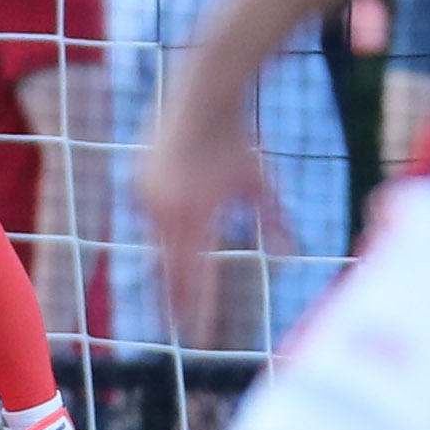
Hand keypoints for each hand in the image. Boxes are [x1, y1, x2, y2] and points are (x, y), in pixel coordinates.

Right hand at [136, 97, 269, 323]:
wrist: (201, 97)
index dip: (193, 306)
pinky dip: (163, 221)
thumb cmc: (237, 141)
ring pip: (157, 237)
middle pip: (167, 266)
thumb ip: (273, 221)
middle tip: (178, 324)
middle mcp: (165, 209)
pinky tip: (174, 217)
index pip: (191, 274)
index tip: (195, 332)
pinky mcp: (136, 179)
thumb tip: (292, 256)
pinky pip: (150, 212)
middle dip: (173, 295)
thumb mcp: (258, 184)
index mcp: (195, 215)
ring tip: (174, 276)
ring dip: (169, 254)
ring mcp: (146, 194)